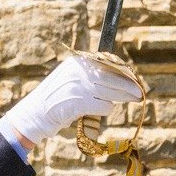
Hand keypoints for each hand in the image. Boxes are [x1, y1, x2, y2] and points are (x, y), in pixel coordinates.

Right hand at [0, 53, 144, 144]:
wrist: (36, 113)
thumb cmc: (58, 98)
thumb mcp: (72, 79)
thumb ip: (92, 76)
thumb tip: (122, 79)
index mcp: (78, 62)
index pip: (108, 65)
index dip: (124, 74)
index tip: (134, 81)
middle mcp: (78, 71)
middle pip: (112, 78)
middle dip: (128, 87)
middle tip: (139, 94)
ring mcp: (79, 86)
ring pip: (111, 92)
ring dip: (119, 99)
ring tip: (125, 101)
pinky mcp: (80, 102)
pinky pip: (104, 106)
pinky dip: (106, 109)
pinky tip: (100, 110)